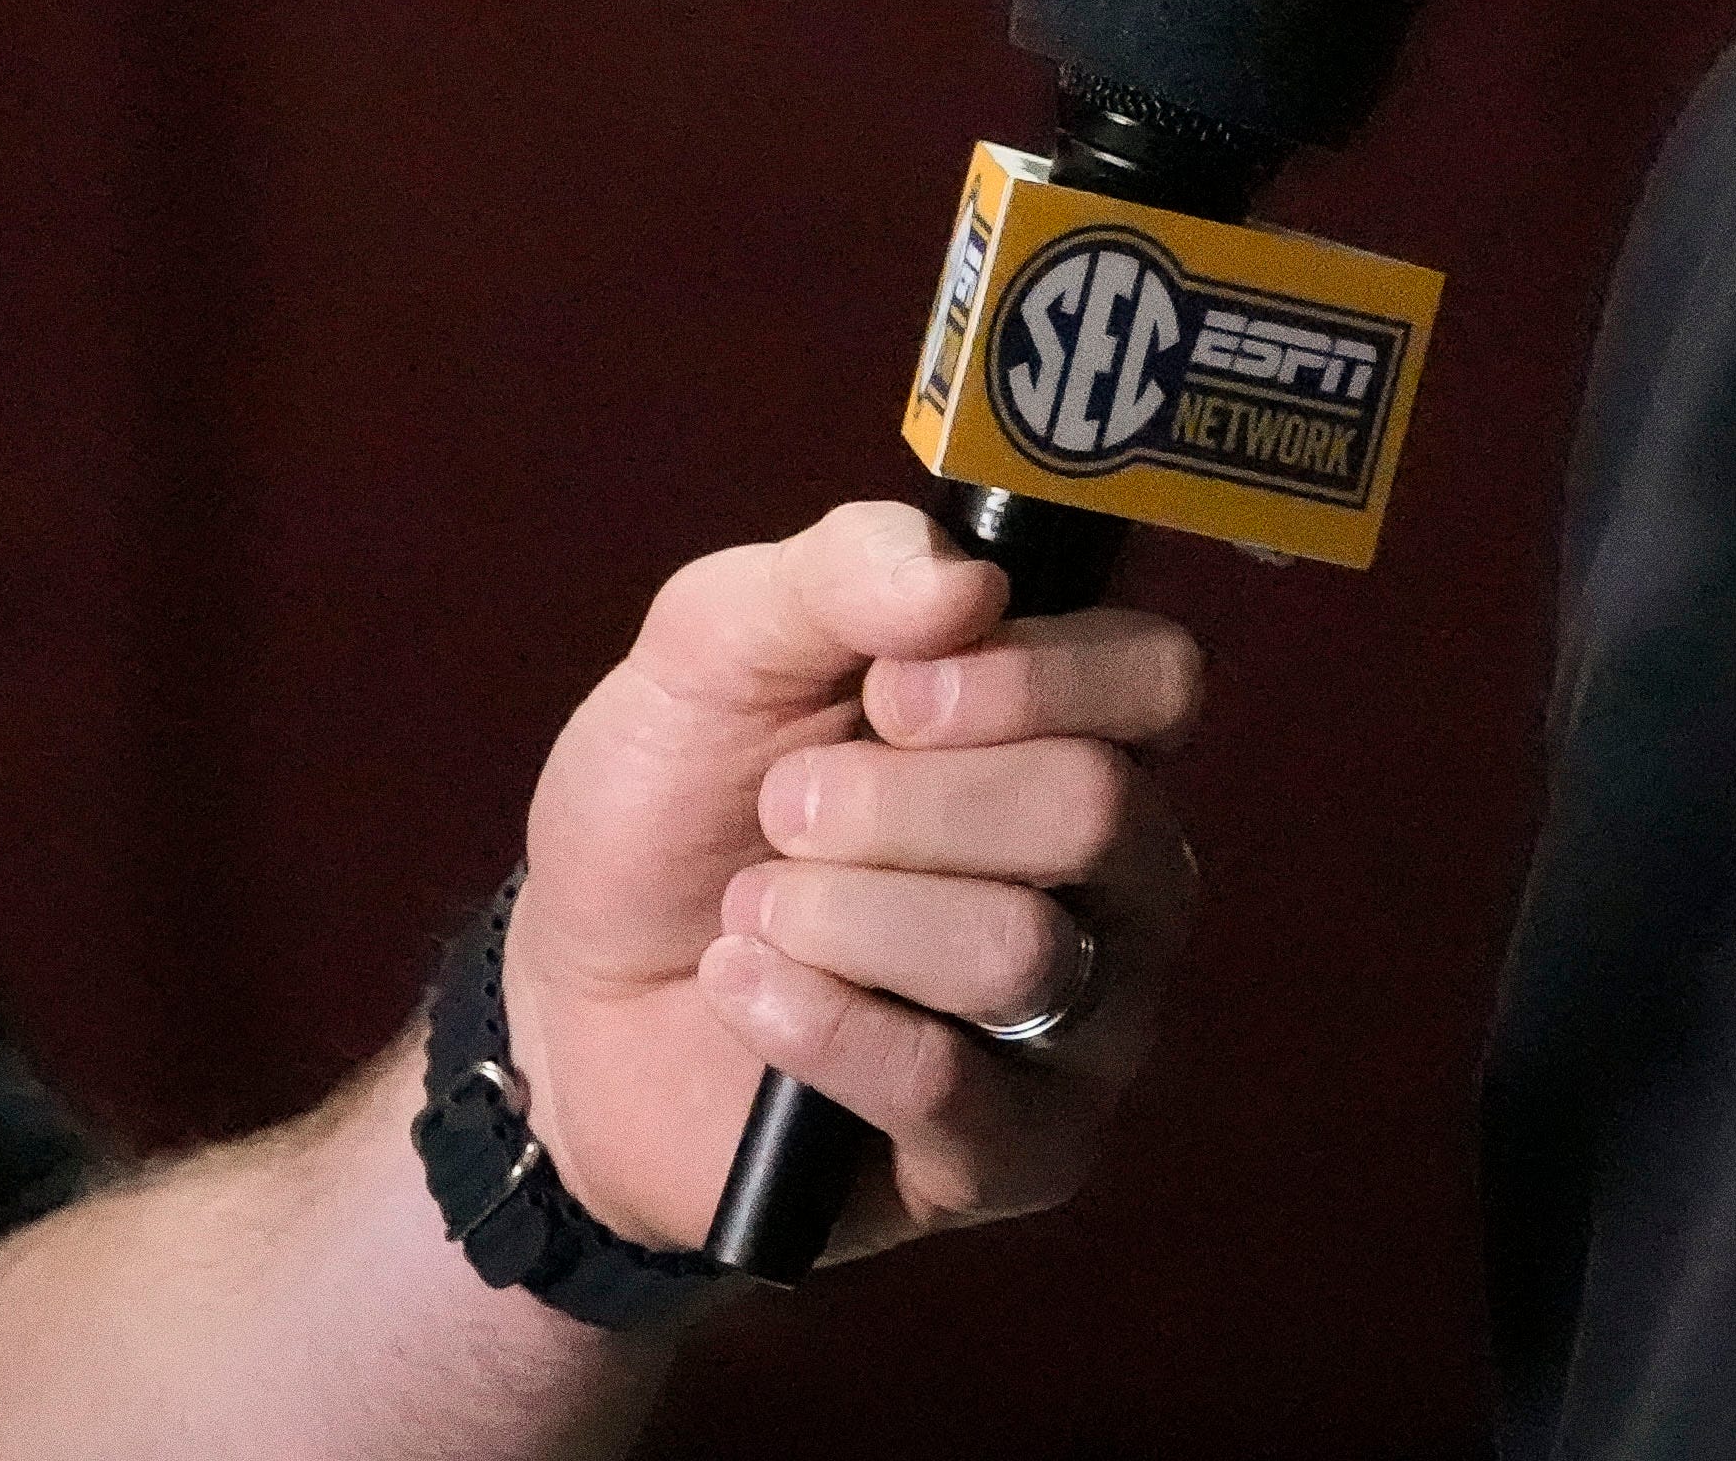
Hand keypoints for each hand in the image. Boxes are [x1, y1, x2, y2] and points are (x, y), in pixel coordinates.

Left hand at [499, 501, 1204, 1267]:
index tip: (888, 692)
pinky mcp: (1020, 1159)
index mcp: (1070, 730)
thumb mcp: (713, 650)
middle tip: (784, 808)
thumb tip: (966, 580)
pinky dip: (822, 1029)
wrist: (578, 1002)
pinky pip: (960, 1096)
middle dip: (897, 804)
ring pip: (1023, 952)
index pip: (1158, 679)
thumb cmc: (678, 808)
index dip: (1029, 675)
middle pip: (1096, 811)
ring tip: (752, 909)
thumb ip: (835, 575)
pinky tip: (745, 993)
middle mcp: (1114, 877)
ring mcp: (1085, 1026)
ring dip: (844, 916)